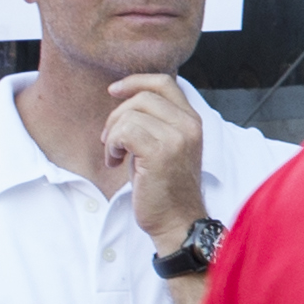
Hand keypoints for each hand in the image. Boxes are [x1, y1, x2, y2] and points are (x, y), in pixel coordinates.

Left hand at [103, 75, 209, 254]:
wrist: (176, 221)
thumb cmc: (164, 187)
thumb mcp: (165, 145)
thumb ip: (155, 121)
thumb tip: (124, 99)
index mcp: (192, 120)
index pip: (163, 82)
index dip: (135, 81)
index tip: (114, 91)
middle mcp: (189, 125)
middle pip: (142, 97)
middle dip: (117, 116)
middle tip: (111, 141)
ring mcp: (177, 138)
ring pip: (130, 115)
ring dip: (113, 135)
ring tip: (116, 156)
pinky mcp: (161, 152)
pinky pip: (125, 132)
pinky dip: (113, 146)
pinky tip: (116, 162)